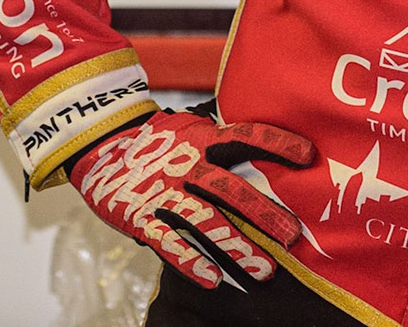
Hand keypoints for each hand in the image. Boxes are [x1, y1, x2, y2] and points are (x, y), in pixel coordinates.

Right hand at [68, 107, 315, 289]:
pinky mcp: (140, 215)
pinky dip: (190, 261)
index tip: (309, 156)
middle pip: (230, 188)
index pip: (245, 136)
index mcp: (201, 138)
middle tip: (293, 235)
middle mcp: (185, 164)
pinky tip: (213, 279)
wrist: (98, 145)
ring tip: (263, 270)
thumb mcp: (189, 129)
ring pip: (204, 221)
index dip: (276, 144)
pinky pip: (168, 242)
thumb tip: (270, 151)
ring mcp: (162, 190)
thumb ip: (222, 142)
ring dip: (235, 246)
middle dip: (263, 213)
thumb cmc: (157, 141)